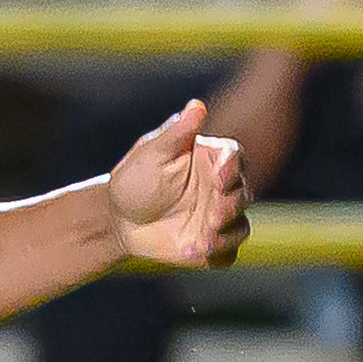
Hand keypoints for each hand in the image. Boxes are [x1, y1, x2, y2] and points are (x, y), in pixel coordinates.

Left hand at [106, 100, 250, 271]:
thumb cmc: (135, 179)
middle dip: (232, 205)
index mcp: (211, 159)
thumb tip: (197, 105)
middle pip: (243, 194)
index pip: (234, 158)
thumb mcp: (152, 153)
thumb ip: (177, 132)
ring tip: (206, 239)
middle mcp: (221, 189)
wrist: (118, 219)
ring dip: (229, 234)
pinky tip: (204, 254)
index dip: (232, 167)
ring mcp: (218, 218)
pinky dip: (220, 256)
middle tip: (214, 214)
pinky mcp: (211, 246)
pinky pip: (226, 255)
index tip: (219, 176)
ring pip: (240, 227)